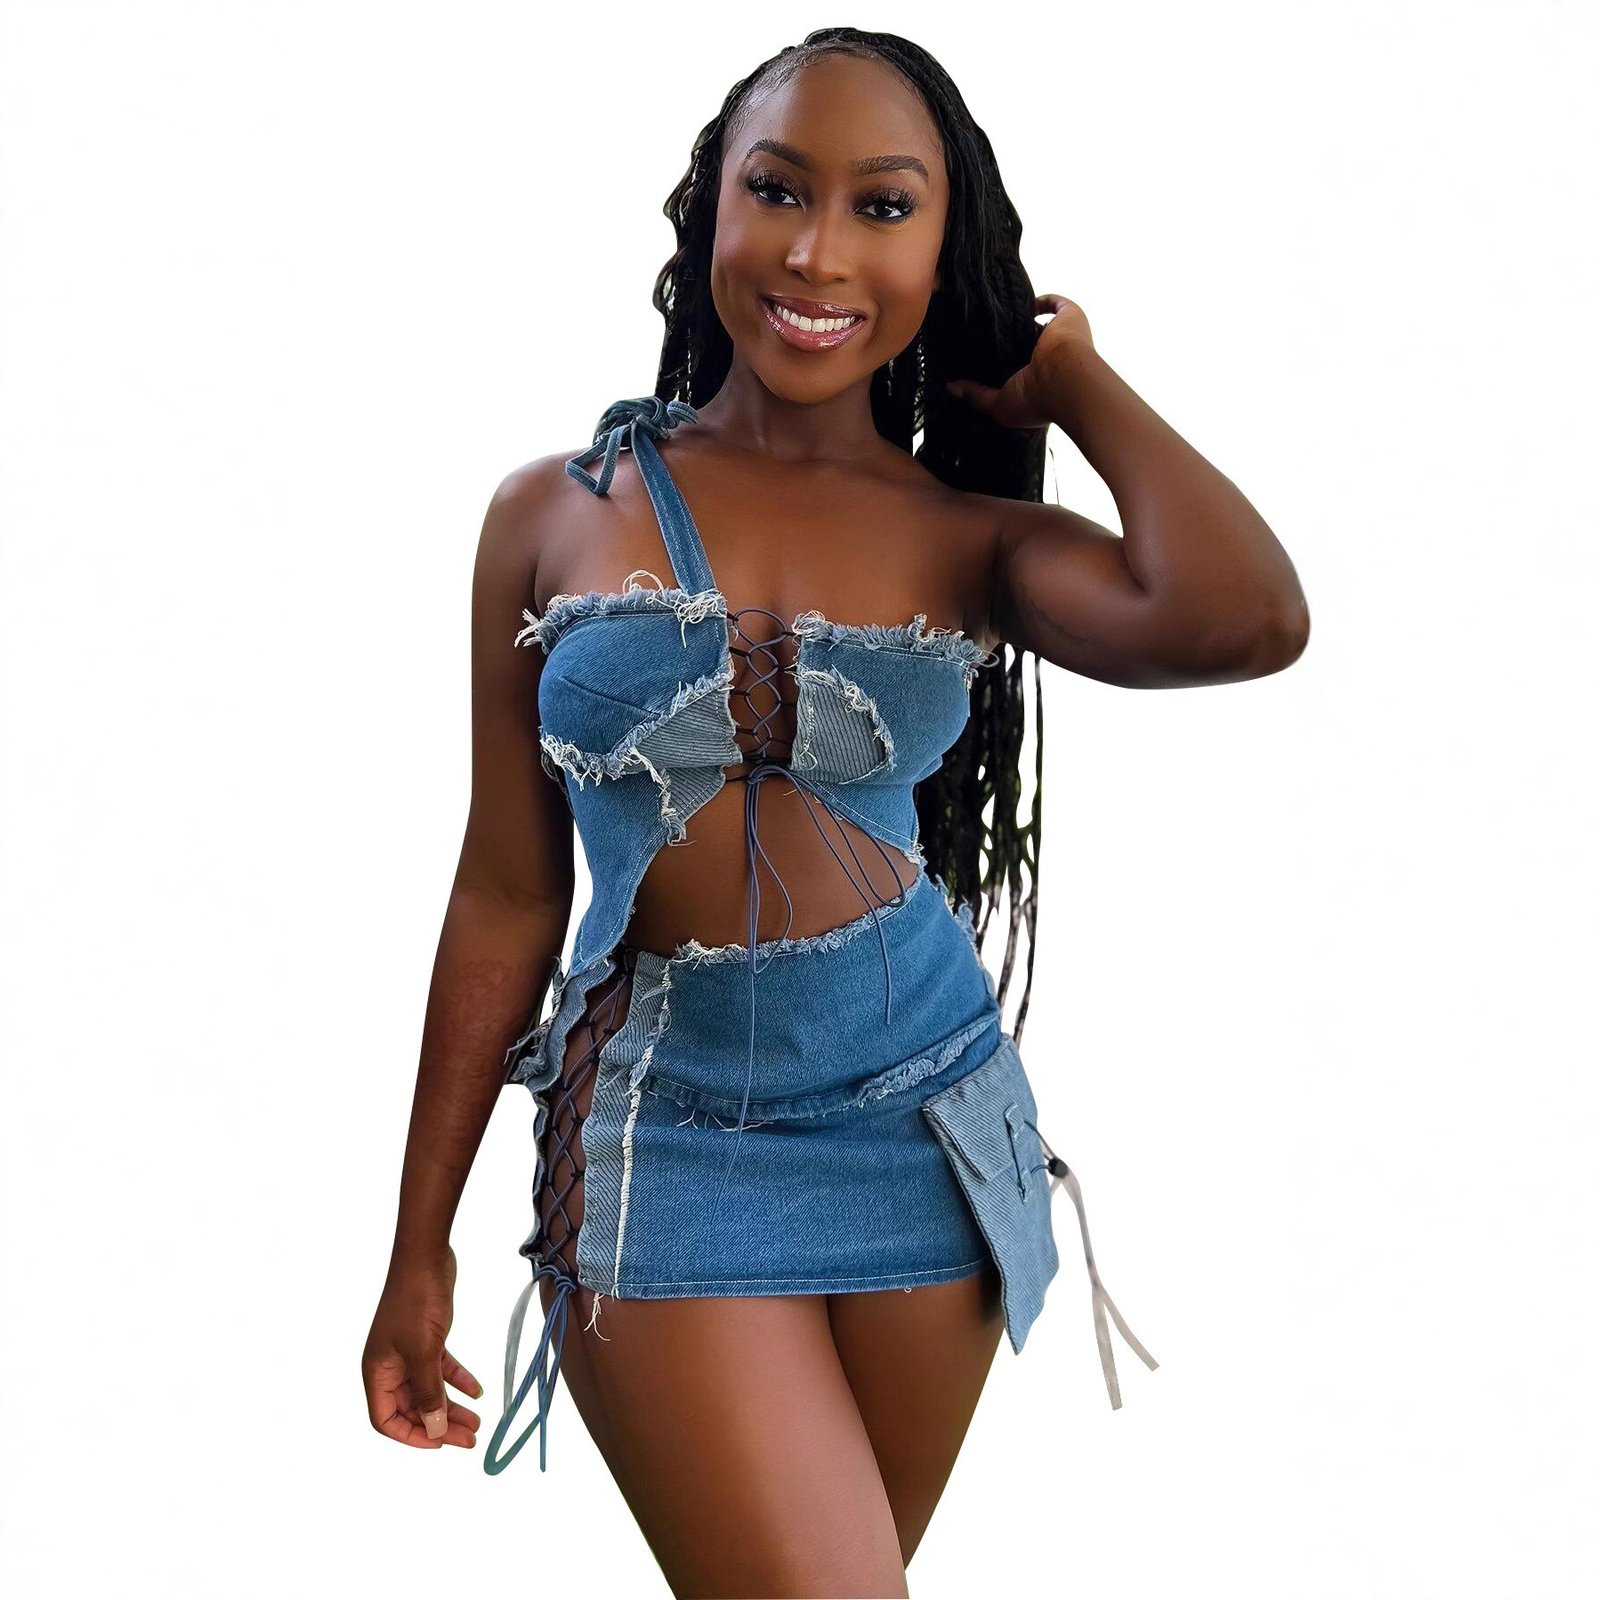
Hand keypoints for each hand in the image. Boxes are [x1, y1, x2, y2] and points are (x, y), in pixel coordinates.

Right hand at [362, 1243, 484, 1450]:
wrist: (426, 1258)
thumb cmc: (416, 1302)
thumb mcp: (423, 1351)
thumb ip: (427, 1392)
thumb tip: (434, 1429)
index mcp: (377, 1373)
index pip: (386, 1419)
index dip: (411, 1436)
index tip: (440, 1443)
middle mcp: (389, 1366)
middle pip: (411, 1408)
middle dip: (439, 1425)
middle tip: (470, 1439)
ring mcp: (408, 1353)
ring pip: (428, 1390)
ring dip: (451, 1406)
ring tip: (478, 1423)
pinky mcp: (426, 1339)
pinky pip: (440, 1369)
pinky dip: (457, 1380)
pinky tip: (478, 1391)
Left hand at [945, 293, 1094, 428]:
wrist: (1065, 380)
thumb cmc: (1036, 400)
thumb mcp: (999, 406)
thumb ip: (975, 395)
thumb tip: (951, 387)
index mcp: (1036, 381)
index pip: (1015, 367)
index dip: (999, 360)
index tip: (978, 353)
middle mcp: (1048, 359)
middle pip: (1024, 343)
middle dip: (1007, 337)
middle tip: (981, 329)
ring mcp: (1059, 338)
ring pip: (1038, 324)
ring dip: (1020, 318)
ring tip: (993, 312)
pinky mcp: (1069, 317)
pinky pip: (1056, 304)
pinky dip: (1042, 300)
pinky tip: (1020, 299)